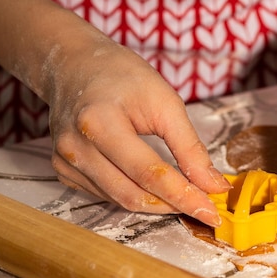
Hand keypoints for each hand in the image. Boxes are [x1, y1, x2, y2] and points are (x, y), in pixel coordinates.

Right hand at [44, 30, 229, 226]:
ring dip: (156, 203)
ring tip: (182, 194)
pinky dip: (133, 194)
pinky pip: (106, 194)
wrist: (75, 65)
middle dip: (173, 205)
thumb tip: (213, 184)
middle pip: (132, 194)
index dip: (183, 196)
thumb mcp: (164, 101)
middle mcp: (76, 147)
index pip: (148, 173)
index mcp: (100, 123)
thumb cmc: (122, 76)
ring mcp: (65, 161)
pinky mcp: (63, 170)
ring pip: (120, 200)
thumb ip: (189, 146)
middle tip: (204, 207)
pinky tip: (150, 184)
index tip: (211, 212)